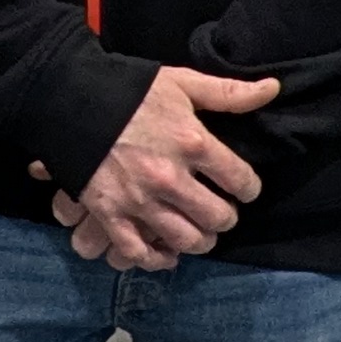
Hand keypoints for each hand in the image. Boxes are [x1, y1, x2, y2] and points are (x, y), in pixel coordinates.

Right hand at [32, 66, 279, 267]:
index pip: (241, 180)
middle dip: (225, 218)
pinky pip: (139, 252)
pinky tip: (165, 254)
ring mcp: (138, 200)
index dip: (249, 188)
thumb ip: (228, 92)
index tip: (244, 189)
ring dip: (198, 241)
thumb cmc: (128, 89)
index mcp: (192, 142)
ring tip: (198, 233)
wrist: (67, 98)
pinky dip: (155, 259)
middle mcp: (170, 177)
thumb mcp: (181, 82)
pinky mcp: (109, 214)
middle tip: (220, 212)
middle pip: (217, 217)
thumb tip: (274, 89)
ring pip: (185, 240)